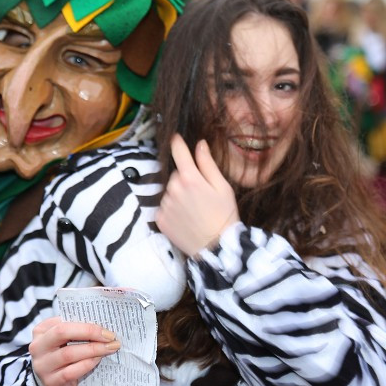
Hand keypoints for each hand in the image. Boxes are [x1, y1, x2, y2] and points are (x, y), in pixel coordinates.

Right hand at [29, 316, 119, 385]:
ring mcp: (42, 366)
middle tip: (110, 336)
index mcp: (42, 331)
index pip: (63, 321)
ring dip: (93, 349)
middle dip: (89, 332)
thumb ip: (78, 331)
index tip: (106, 327)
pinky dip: (87, 364)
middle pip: (62, 332)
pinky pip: (71, 372)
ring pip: (69, 354)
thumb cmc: (63, 356)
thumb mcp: (66, 340)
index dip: (86, 323)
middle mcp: (38, 347)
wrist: (54, 384)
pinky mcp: (51, 382)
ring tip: (109, 348)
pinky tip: (98, 360)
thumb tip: (103, 326)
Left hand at [157, 135, 238, 255]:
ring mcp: (165, 205)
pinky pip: (165, 207)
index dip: (177, 143)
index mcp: (189, 178)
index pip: (178, 152)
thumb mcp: (223, 186)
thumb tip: (199, 144)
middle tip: (201, 193)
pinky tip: (186, 218)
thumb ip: (208, 163)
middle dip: (186, 179)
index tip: (176, 138)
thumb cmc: (225, 215)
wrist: (217, 248)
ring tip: (194, 209)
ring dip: (178, 195)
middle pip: (176, 175)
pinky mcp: (160, 219)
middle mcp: (173, 189)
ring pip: (170, 191)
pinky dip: (173, 210)